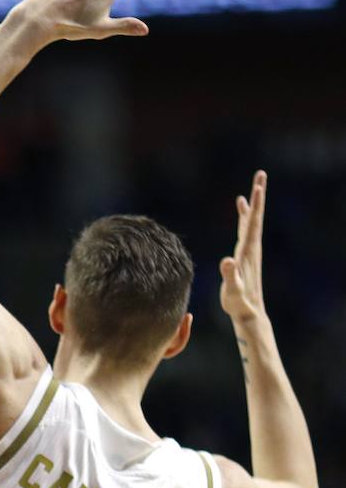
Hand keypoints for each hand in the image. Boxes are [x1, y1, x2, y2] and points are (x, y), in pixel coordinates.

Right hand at [219, 171, 267, 324]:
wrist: (248, 313)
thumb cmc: (238, 303)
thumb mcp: (232, 290)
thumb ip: (230, 275)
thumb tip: (227, 261)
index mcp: (247, 252)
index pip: (252, 224)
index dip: (254, 205)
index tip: (258, 185)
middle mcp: (252, 248)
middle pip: (256, 217)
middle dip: (258, 196)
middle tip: (261, 174)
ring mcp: (250, 251)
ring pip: (252, 222)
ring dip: (252, 204)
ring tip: (254, 187)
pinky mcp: (246, 255)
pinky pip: (246, 230)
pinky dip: (244, 218)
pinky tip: (242, 211)